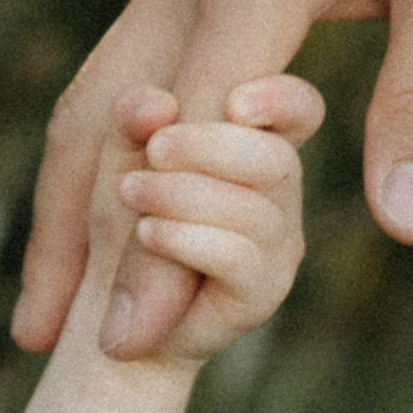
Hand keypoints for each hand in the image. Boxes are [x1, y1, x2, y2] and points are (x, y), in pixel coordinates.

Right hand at [15, 0, 412, 359]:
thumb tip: (407, 232)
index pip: (185, 145)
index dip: (155, 249)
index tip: (133, 343)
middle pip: (94, 125)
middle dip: (62, 239)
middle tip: (38, 340)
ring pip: (96, 90)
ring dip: (70, 193)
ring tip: (56, 283)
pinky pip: (125, 55)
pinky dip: (107, 136)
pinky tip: (119, 178)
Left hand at [84, 75, 323, 369]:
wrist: (112, 312)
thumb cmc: (122, 220)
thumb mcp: (120, 158)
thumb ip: (134, 121)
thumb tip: (156, 104)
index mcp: (256, 147)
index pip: (300, 111)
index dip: (281, 101)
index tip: (234, 103)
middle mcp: (278, 196)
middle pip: (275, 159)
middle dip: (208, 148)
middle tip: (154, 149)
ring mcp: (277, 246)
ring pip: (255, 211)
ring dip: (184, 195)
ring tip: (131, 193)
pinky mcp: (262, 293)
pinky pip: (239, 257)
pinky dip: (186, 239)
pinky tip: (147, 233)